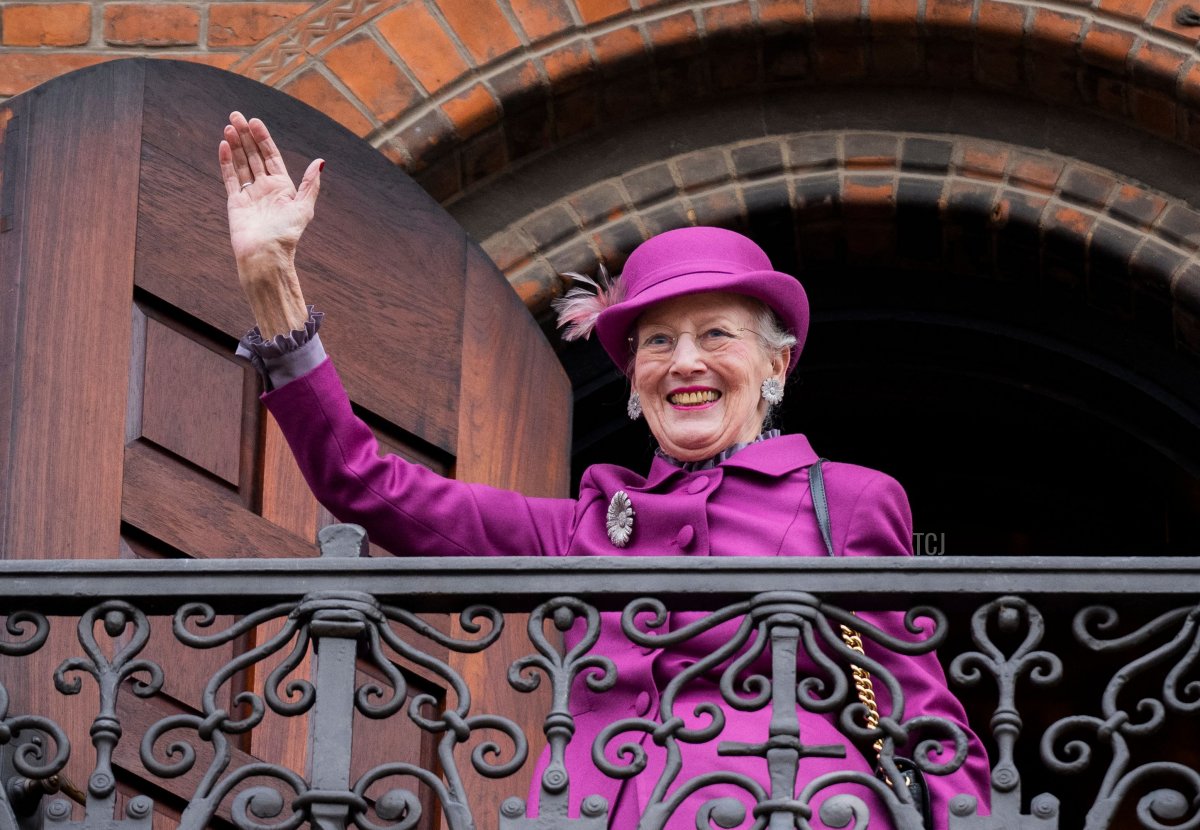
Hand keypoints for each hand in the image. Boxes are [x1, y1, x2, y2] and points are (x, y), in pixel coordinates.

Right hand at [219, 112, 322, 335]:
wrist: (265, 255)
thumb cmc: (287, 234)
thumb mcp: (303, 207)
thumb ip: (310, 184)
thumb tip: (320, 162)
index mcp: (283, 187)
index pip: (271, 156)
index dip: (263, 138)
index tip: (255, 121)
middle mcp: (265, 187)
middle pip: (254, 155)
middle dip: (246, 135)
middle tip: (235, 115)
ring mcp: (249, 193)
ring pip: (241, 163)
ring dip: (235, 144)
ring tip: (229, 126)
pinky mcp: (235, 201)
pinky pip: (230, 177)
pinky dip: (226, 161)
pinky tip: (223, 144)